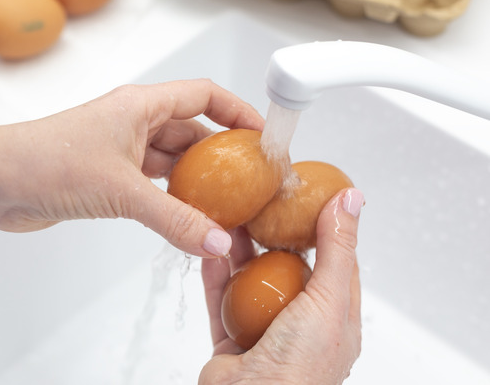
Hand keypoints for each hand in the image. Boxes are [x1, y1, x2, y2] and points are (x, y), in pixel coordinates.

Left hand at [0, 79, 263, 257]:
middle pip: (192, 131)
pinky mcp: (106, 178)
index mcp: (140, 105)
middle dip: (223, 156)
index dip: (238, 111)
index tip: (264, 138)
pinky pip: (151, 186)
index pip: (204, 95)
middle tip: (253, 184)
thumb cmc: (47, 163)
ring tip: (230, 208)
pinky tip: (190, 221)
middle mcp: (132, 123)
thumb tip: (218, 242)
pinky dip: (172, 201)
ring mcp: (119, 151)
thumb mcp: (123, 191)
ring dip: (197, 183)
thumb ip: (175, 219)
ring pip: (171, 162)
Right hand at [199, 188, 363, 383]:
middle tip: (262, 202)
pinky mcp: (230, 339)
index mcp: (335, 320)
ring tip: (231, 218)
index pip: (335, 264)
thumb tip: (351, 199)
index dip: (324, 228)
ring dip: (240, 251)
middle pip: (287, 269)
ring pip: (250, 282)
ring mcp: (264, 332)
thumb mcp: (330, 299)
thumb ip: (336, 249)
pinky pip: (220, 299)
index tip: (308, 196)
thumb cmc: (301, 368)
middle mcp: (300, 325)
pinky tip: (211, 248)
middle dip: (274, 236)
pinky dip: (215, 274)